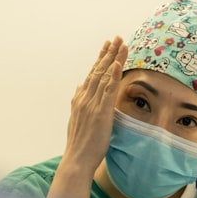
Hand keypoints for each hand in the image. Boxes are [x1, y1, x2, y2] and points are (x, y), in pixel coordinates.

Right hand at [60, 36, 127, 177]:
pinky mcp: (100, 113)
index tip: (107, 46)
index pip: (92, 74)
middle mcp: (85, 98)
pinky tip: (117, 64)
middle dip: (108, 53)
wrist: (76, 159)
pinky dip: (112, 76)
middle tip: (116, 38)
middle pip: (98, 70)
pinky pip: (107, 91)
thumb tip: (79, 86)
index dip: (100, 59)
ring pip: (104, 76)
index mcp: (80, 99)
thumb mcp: (76, 118)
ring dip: (113, 59)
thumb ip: (77, 101)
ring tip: (121, 44)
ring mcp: (92, 104)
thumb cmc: (79, 144)